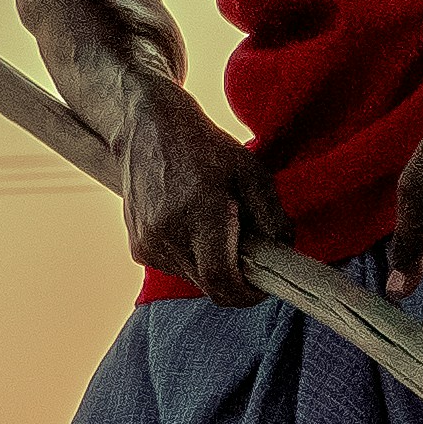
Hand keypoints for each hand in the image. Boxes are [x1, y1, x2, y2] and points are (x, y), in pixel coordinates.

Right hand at [108, 87, 267, 304]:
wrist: (149, 130)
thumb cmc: (205, 149)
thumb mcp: (252, 173)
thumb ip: (272, 216)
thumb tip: (284, 250)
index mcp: (200, 217)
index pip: (222, 282)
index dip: (248, 294)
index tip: (263, 285)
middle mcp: (168, 236)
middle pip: (211, 285)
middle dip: (235, 277)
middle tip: (248, 249)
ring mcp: (148, 244)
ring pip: (194, 279)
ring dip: (212, 265)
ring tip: (217, 227)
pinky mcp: (138, 248)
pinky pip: (175, 268)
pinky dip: (191, 257)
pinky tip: (192, 225)